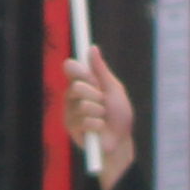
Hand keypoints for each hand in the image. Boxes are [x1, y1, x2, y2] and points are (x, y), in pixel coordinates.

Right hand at [68, 49, 136, 188]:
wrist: (120, 142)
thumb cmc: (119, 116)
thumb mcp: (114, 90)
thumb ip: (102, 71)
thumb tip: (92, 47)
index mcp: (82, 83)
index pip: (71, 68)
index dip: (78, 69)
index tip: (86, 73)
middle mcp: (72, 96)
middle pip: (77, 86)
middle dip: (97, 95)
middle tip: (104, 103)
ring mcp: (69, 111)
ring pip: (83, 105)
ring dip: (100, 112)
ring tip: (103, 118)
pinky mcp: (71, 127)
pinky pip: (85, 120)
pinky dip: (98, 125)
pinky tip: (99, 129)